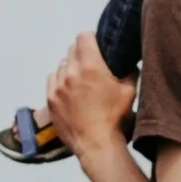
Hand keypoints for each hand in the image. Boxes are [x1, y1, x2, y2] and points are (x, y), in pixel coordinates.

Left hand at [44, 34, 136, 160]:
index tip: (97, 45)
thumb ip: (128, 69)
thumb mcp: (130, 90)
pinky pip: (53, 80)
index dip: (91, 38)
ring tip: (81, 81)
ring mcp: (57, 87)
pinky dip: (60, 81)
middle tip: (92, 64)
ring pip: (62, 65)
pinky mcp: (50, 100)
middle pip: (72, 50)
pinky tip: (70, 90)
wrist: (96, 145)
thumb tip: (126, 60)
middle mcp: (70, 73)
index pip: (83, 36)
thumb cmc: (115, 118)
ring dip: (71, 68)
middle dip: (82, 53)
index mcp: (90, 66)